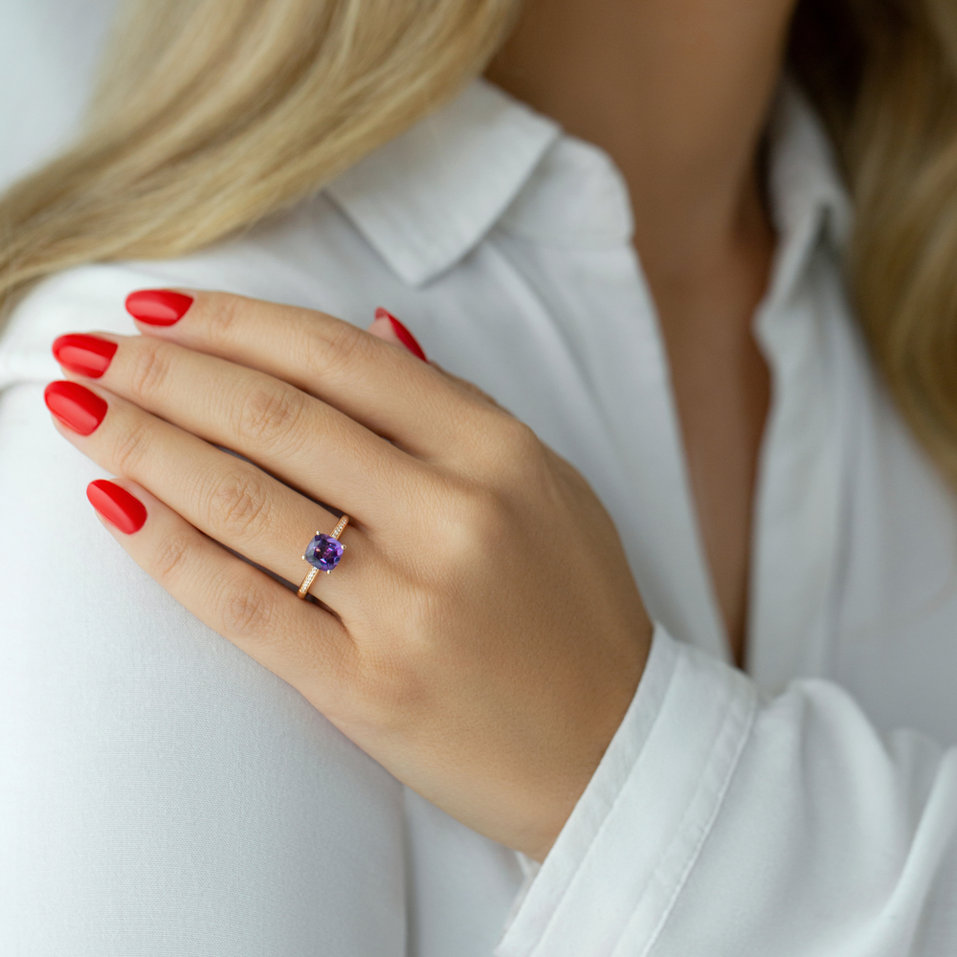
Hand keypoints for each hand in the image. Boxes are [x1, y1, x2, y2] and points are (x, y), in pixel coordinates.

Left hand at [45, 289, 652, 861]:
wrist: (610, 746)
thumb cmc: (579, 610)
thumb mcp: (547, 485)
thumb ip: (458, 406)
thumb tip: (375, 327)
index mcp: (499, 454)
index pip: (341, 360)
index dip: (238, 323)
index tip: (163, 311)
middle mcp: (453, 517)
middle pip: (278, 418)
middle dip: (167, 372)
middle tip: (92, 348)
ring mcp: (406, 606)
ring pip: (245, 503)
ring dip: (145, 446)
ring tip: (81, 410)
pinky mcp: (365, 686)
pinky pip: (242, 605)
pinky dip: (167, 550)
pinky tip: (115, 504)